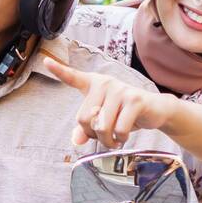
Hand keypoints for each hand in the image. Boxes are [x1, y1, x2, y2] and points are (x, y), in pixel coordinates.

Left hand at [43, 55, 171, 149]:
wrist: (156, 110)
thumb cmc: (125, 114)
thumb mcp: (103, 120)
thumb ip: (87, 129)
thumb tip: (76, 140)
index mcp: (94, 84)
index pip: (73, 78)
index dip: (59, 70)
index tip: (45, 61)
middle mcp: (105, 83)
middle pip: (85, 119)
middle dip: (94, 135)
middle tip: (105, 137)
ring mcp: (120, 90)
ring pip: (102, 127)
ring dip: (108, 141)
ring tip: (115, 139)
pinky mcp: (134, 100)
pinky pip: (119, 129)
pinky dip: (121, 139)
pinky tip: (125, 136)